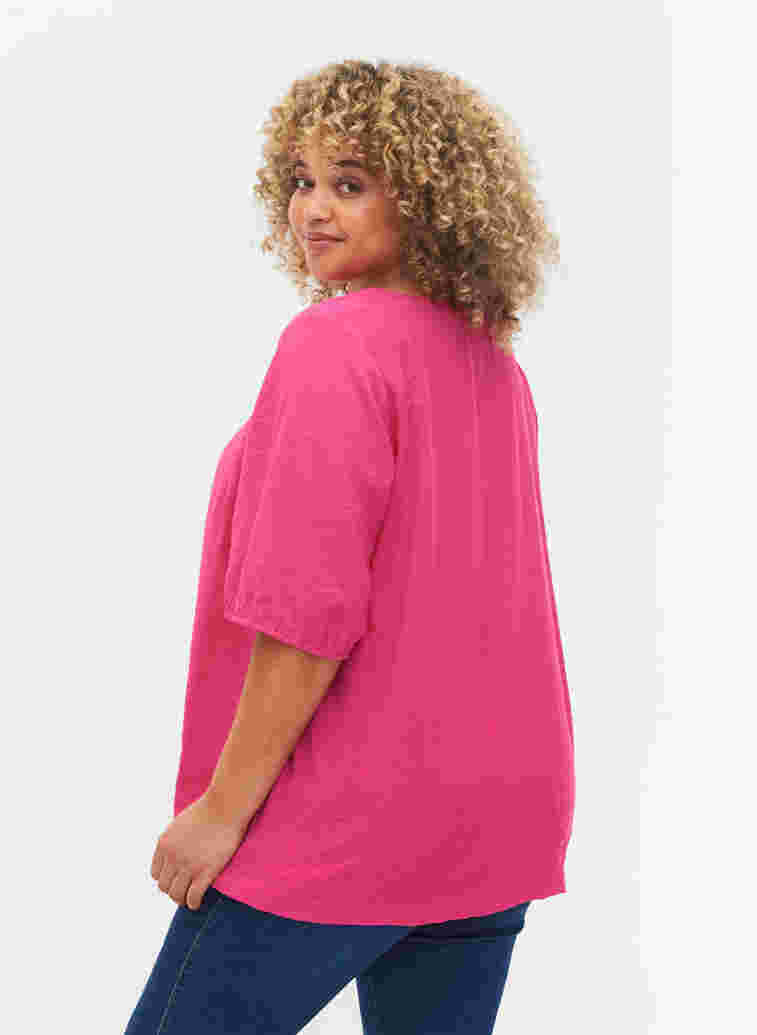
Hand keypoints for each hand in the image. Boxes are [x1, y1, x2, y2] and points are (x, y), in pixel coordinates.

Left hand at [150, 793, 248, 909]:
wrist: (226, 806)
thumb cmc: (208, 811)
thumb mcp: (179, 824)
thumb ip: (173, 841)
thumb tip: (172, 857)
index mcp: (164, 844)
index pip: (156, 874)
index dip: (166, 879)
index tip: (176, 880)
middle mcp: (172, 856)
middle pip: (164, 886)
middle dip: (173, 890)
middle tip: (184, 890)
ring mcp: (188, 865)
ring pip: (176, 895)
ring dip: (182, 899)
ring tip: (189, 899)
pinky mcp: (205, 871)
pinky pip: (193, 897)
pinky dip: (193, 903)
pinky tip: (197, 903)